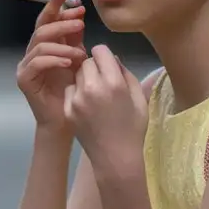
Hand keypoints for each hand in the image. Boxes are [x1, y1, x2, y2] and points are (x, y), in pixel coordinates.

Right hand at [16, 0, 86, 131]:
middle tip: (80, 17)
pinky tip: (69, 61)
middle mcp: (32, 51)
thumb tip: (78, 11)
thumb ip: (75, 38)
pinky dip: (54, 59)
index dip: (52, 0)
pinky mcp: (24, 78)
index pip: (47, 17)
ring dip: (62, 42)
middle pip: (41, 26)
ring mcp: (26, 64)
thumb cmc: (71, 91)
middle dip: (59, 17)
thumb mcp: (77, 59)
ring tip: (80, 49)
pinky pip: (37, 62)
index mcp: (44, 44)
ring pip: (40, 43)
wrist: (65, 119)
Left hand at [64, 44, 148, 175]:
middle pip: (86, 61)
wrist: (116, 158)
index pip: (100, 50)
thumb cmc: (133, 128)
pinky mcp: (68, 110)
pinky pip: (69, 90)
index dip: (105, 56)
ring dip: (84, 78)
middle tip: (102, 80)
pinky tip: (86, 105)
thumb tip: (113, 58)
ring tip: (95, 94)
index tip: (108, 65)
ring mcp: (77, 99)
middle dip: (94, 67)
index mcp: (113, 82)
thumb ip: (126, 73)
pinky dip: (76, 92)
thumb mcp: (139, 98)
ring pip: (76, 75)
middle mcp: (93, 87)